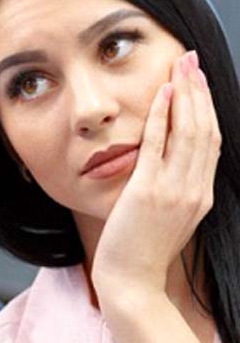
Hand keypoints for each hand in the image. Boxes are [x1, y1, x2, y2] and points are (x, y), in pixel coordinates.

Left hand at [92, 50, 220, 303]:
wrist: (131, 281)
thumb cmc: (143, 251)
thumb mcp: (170, 218)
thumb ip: (177, 191)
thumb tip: (172, 164)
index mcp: (201, 196)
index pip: (211, 142)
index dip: (207, 108)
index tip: (200, 82)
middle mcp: (195, 190)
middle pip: (205, 130)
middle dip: (200, 92)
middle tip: (192, 61)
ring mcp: (174, 191)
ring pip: (189, 132)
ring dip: (185, 96)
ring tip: (180, 67)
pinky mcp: (149, 192)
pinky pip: (159, 145)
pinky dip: (163, 116)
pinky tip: (162, 94)